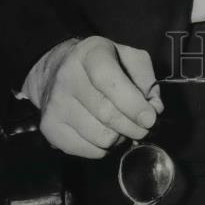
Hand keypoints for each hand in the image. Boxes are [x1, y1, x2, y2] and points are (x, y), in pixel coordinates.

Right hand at [33, 35, 163, 157]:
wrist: (56, 70)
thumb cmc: (102, 64)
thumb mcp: (128, 57)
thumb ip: (146, 79)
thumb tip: (155, 109)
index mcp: (90, 53)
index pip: (108, 80)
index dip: (132, 103)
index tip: (150, 118)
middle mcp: (67, 77)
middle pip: (107, 114)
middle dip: (134, 126)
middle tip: (144, 127)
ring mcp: (55, 104)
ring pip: (100, 137)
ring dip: (120, 138)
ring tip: (120, 126)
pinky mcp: (49, 128)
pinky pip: (88, 151)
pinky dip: (104, 148)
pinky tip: (104, 132)